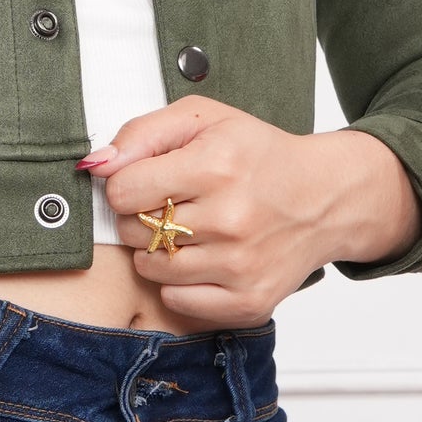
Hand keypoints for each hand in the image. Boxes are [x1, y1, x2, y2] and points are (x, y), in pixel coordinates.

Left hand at [81, 96, 421, 326]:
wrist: (326, 197)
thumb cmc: (258, 156)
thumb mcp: (204, 120)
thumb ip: (142, 134)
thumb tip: (95, 165)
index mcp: (217, 166)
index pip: (122, 190)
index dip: (127, 184)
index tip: (148, 181)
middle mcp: (231, 218)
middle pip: (135, 231)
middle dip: (143, 217)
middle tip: (174, 205)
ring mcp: (241, 265)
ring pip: (151, 269)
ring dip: (158, 252)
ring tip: (190, 232)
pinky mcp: (250, 301)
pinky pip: (178, 301)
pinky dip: (180, 284)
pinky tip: (203, 260)